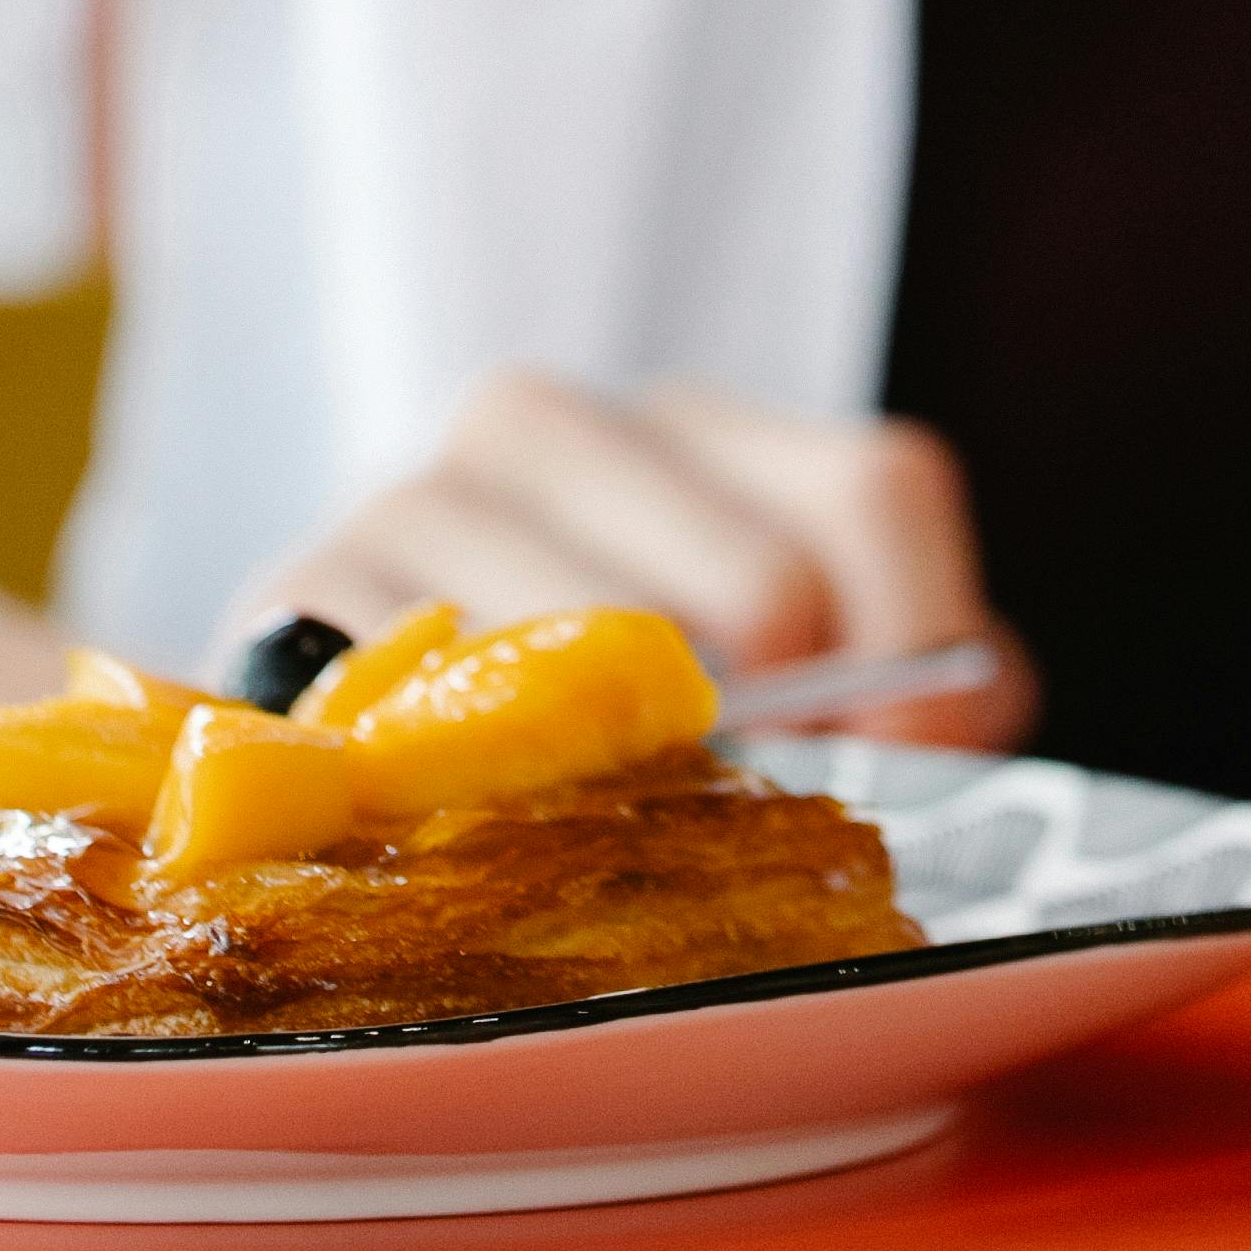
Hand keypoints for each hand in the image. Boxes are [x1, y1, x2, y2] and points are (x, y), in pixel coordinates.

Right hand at [221, 375, 1037, 750]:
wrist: (325, 735)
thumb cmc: (584, 729)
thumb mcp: (765, 684)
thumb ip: (900, 696)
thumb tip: (951, 724)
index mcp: (690, 425)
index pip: (878, 488)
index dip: (925, 641)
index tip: (917, 754)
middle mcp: (545, 419)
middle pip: (767, 587)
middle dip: (793, 735)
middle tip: (758, 818)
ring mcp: (412, 494)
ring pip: (611, 656)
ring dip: (645, 780)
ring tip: (625, 831)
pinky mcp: (299, 594)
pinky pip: (445, 712)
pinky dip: (493, 794)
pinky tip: (494, 820)